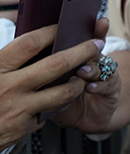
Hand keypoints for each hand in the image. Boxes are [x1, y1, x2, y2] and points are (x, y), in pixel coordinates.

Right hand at [0, 26, 102, 150]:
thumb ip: (7, 60)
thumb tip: (33, 42)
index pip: (30, 44)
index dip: (50, 32)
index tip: (65, 27)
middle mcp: (9, 87)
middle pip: (56, 64)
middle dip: (82, 52)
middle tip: (96, 44)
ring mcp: (19, 109)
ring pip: (63, 92)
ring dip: (78, 83)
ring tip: (81, 77)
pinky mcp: (25, 127)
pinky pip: (51, 111)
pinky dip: (56, 104)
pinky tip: (57, 98)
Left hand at [50, 18, 121, 132]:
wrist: (87, 118)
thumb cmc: (65, 101)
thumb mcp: (51, 89)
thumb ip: (45, 76)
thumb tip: (29, 63)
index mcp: (75, 58)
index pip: (80, 40)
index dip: (87, 30)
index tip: (86, 22)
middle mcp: (92, 62)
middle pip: (93, 48)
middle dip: (90, 44)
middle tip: (82, 46)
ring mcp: (104, 74)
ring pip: (99, 66)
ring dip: (90, 68)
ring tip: (82, 72)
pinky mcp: (113, 89)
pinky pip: (107, 84)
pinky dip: (98, 85)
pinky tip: (90, 87)